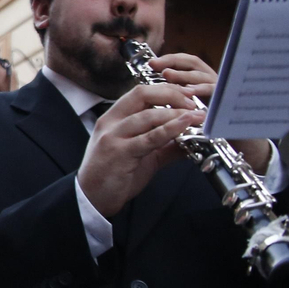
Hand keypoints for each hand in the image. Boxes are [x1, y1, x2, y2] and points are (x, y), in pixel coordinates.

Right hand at [77, 83, 198, 216]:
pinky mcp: (120, 153)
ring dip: (176, 113)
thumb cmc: (112, 174)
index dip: (166, 89)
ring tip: (196, 116)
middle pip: (142, 94)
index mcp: (114, 118)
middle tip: (193, 103)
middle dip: (172, 94)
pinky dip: (170, 129)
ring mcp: (114, 137)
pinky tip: (184, 126)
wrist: (92, 197)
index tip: (187, 95)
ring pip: (147, 115)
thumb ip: (164, 145)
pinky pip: (149, 138)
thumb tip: (190, 139)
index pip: (140, 92)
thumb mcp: (140, 154)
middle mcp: (111, 123)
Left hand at [149, 52, 270, 169]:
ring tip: (167, 75)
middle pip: (194, 63)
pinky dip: (204, 90)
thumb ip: (178, 102)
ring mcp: (224, 88)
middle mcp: (214, 79)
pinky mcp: (232, 100)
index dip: (169, 60)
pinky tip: (189, 92)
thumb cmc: (216, 127)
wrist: (242, 143)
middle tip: (156, 66)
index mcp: (202, 80)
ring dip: (185, 75)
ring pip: (204, 76)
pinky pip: (218, 92)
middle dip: (174, 63)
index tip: (151, 63)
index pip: (185, 62)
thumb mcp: (192, 112)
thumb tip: (153, 95)